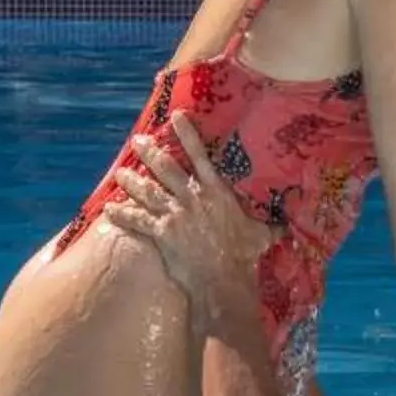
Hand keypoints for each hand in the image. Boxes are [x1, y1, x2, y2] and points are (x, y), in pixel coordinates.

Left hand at [100, 112, 270, 323]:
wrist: (223, 279)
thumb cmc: (243, 256)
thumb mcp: (261, 236)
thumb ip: (270, 226)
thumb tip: (287, 224)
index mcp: (216, 191)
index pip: (200, 155)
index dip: (187, 134)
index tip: (175, 116)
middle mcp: (193, 197)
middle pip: (166, 168)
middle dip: (149, 152)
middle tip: (136, 141)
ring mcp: (175, 214)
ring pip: (148, 191)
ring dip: (131, 181)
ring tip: (119, 173)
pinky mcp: (161, 233)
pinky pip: (137, 220)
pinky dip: (121, 214)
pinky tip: (108, 209)